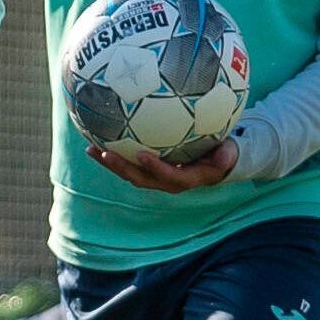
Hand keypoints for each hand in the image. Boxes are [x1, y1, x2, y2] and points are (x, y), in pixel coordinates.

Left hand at [87, 137, 237, 194]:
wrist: (215, 163)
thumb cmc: (222, 154)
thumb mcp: (227, 155)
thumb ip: (225, 155)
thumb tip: (226, 153)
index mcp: (185, 179)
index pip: (169, 176)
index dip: (156, 168)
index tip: (143, 154)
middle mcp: (166, 181)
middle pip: (140, 177)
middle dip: (121, 167)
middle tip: (104, 152)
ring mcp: (155, 176)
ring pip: (130, 172)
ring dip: (111, 162)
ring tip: (91, 148)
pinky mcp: (148, 168)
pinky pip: (129, 162)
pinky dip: (114, 153)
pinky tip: (98, 138)